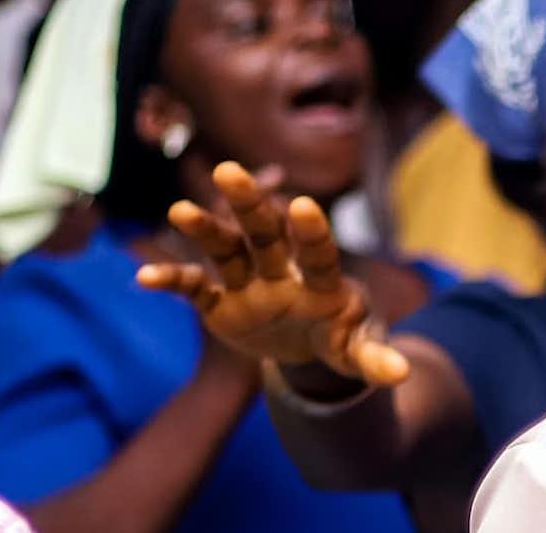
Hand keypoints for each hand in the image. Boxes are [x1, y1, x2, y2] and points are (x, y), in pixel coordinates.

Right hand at [138, 161, 410, 385]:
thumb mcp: (358, 351)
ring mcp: (250, 283)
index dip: (312, 233)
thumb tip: (401, 374)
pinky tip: (144, 277)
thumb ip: (374, 358)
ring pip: (226, 249)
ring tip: (179, 211)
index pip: (319, 253)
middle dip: (249, 204)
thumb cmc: (342, 338)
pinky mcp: (221, 302)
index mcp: (323, 281)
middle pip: (266, 233)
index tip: (304, 206)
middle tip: (229, 172)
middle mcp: (283, 271)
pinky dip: (172, 281)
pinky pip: (194, 288)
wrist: (311, 346)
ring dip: (204, 231)